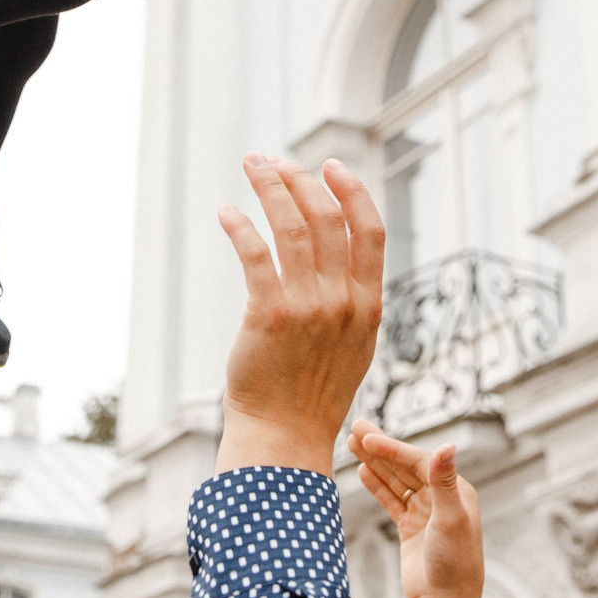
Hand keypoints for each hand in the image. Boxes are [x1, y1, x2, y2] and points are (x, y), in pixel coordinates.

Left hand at [213, 156, 386, 473]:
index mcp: (369, 305)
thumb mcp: (353, 346)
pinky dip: (240, 225)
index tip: (329, 165)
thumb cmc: (313, 394)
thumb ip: (353, 302)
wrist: (284, 436)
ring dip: (270, 187)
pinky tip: (227, 212)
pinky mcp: (269, 315)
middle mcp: (344, 301)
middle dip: (299, 178)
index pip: (370, 231)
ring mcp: (308, 307)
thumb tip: (341, 258)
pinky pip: (254, 254)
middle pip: (326, 218)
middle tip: (274, 161)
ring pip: (291, 226)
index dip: (351, 191)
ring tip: (253, 165)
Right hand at [350, 421, 484, 597]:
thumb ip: (444, 482)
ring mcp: (425, 513)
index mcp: (456, 490)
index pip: (419, 461)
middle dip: (380, 447)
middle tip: (355, 426)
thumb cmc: (454, 563)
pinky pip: (392, 500)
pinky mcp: (411, 528)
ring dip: (375, 462)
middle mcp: (441, 497)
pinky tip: (362, 470)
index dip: (392, 448)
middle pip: (405, 466)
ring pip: (396, 481)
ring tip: (351, 442)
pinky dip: (377, 486)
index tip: (367, 438)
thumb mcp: (450, 520)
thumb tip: (447, 444)